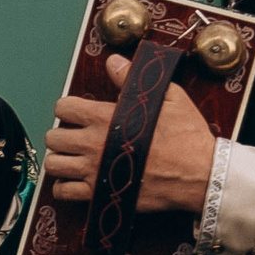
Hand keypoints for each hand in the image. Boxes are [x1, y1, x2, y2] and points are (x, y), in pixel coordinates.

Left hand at [43, 52, 215, 216]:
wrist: (200, 174)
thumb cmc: (187, 136)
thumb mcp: (168, 98)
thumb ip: (133, 79)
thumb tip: (114, 61)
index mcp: (106, 118)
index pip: (63, 107)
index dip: (68, 109)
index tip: (79, 114)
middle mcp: (94, 144)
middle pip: (53, 137)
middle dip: (62, 135)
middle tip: (76, 138)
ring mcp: (95, 170)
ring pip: (53, 164)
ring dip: (60, 160)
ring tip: (74, 159)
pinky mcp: (101, 194)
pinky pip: (64, 192)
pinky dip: (64, 187)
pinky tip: (76, 181)